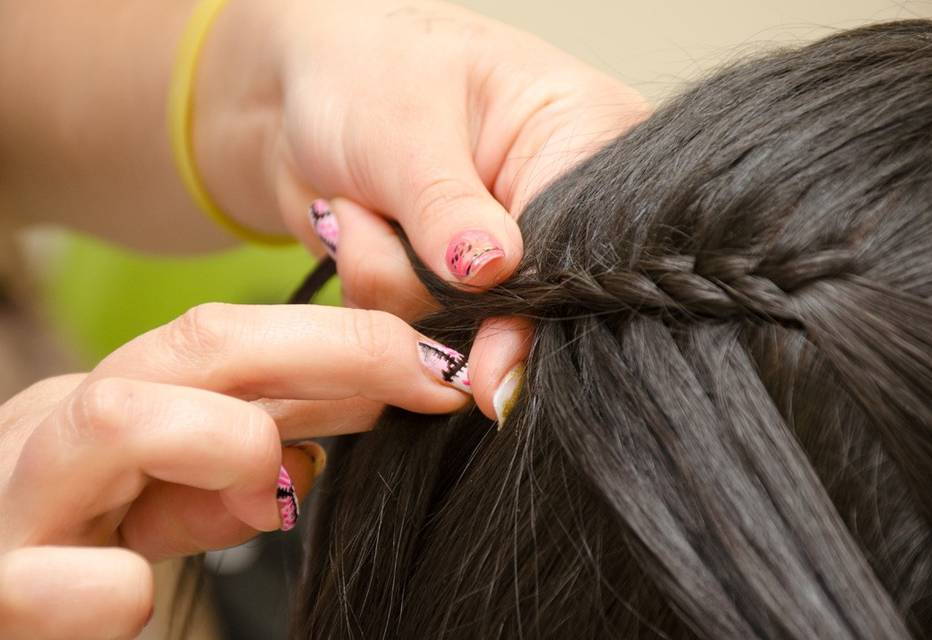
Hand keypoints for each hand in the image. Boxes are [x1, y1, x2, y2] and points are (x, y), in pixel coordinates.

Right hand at [0, 303, 468, 638]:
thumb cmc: (74, 560)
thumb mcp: (163, 499)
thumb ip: (238, 462)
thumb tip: (335, 433)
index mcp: (108, 404)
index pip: (231, 341)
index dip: (348, 341)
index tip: (437, 368)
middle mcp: (57, 432)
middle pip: (192, 345)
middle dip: (329, 348)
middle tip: (422, 379)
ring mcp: (16, 505)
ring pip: (107, 418)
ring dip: (222, 439)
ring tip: (272, 486)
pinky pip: (45, 580)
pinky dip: (106, 588)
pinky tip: (132, 594)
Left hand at [194, 0, 647, 420]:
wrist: (305, 90)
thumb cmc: (366, 68)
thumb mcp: (404, 127)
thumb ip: (446, 208)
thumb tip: (490, 273)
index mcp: (587, 138)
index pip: (585, 249)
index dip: (530, 305)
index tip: (481, 354)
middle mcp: (559, 210)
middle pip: (526, 305)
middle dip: (431, 284)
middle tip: (369, 218)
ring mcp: (507, 260)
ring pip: (462, 330)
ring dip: (389, 283)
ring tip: (357, 208)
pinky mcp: (460, 294)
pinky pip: (423, 338)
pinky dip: (377, 298)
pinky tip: (360, 235)